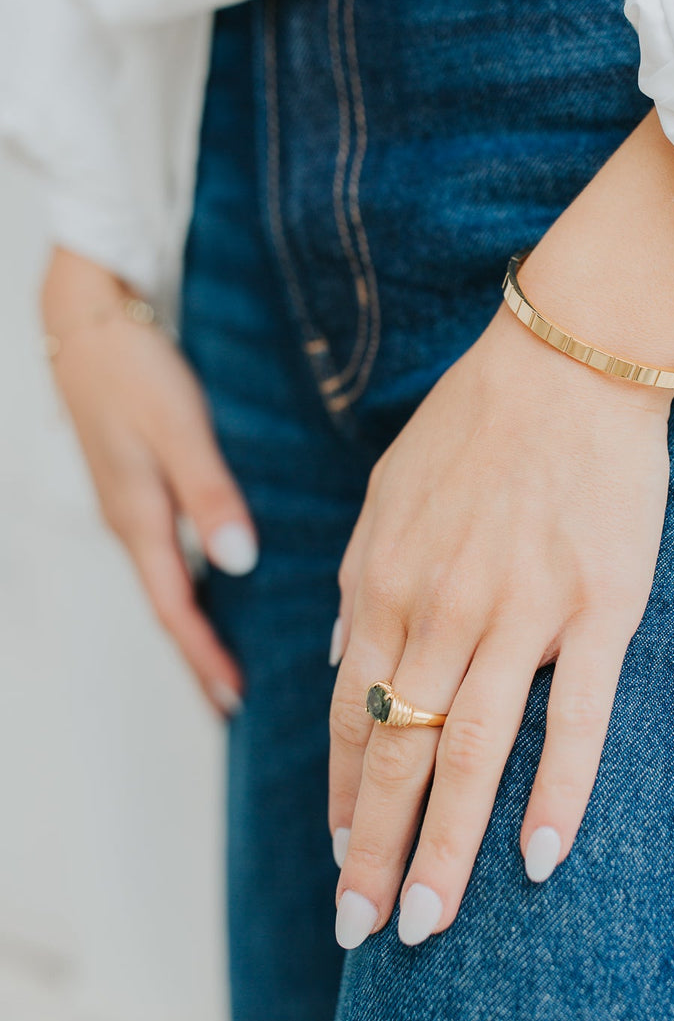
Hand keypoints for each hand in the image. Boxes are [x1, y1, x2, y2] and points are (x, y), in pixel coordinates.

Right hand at [41, 247, 257, 716]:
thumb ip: (209, 494)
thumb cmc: (134, 369)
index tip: (234, 699)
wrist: (89, 319)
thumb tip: (239, 562)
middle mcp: (130, 521)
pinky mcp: (136, 483)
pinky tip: (214, 584)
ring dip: (192, 624)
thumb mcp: (177, 429)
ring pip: (164, 581)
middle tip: (231, 701)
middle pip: (166, 606)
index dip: (203, 656)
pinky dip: (188, 583)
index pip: (173, 608)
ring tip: (224, 659)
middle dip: (196, 656)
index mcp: (138, 519)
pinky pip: (163, 552)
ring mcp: (129, 504)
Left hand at [328, 110, 673, 947]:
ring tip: (426, 923)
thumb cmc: (477, 422)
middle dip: (372, 849)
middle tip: (362, 930)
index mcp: (385, 582)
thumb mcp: (388, 493)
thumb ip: (362, 582)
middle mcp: (441, 608)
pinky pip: (575, 720)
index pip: (350, 713)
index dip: (340, 792)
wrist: (569, 358)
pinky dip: (555, 795)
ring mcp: (520, 614)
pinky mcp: (599, 611)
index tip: (337, 853)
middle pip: (397, 751)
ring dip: (444, 847)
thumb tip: (345, 660)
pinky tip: (541, 861)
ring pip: (471, 753)